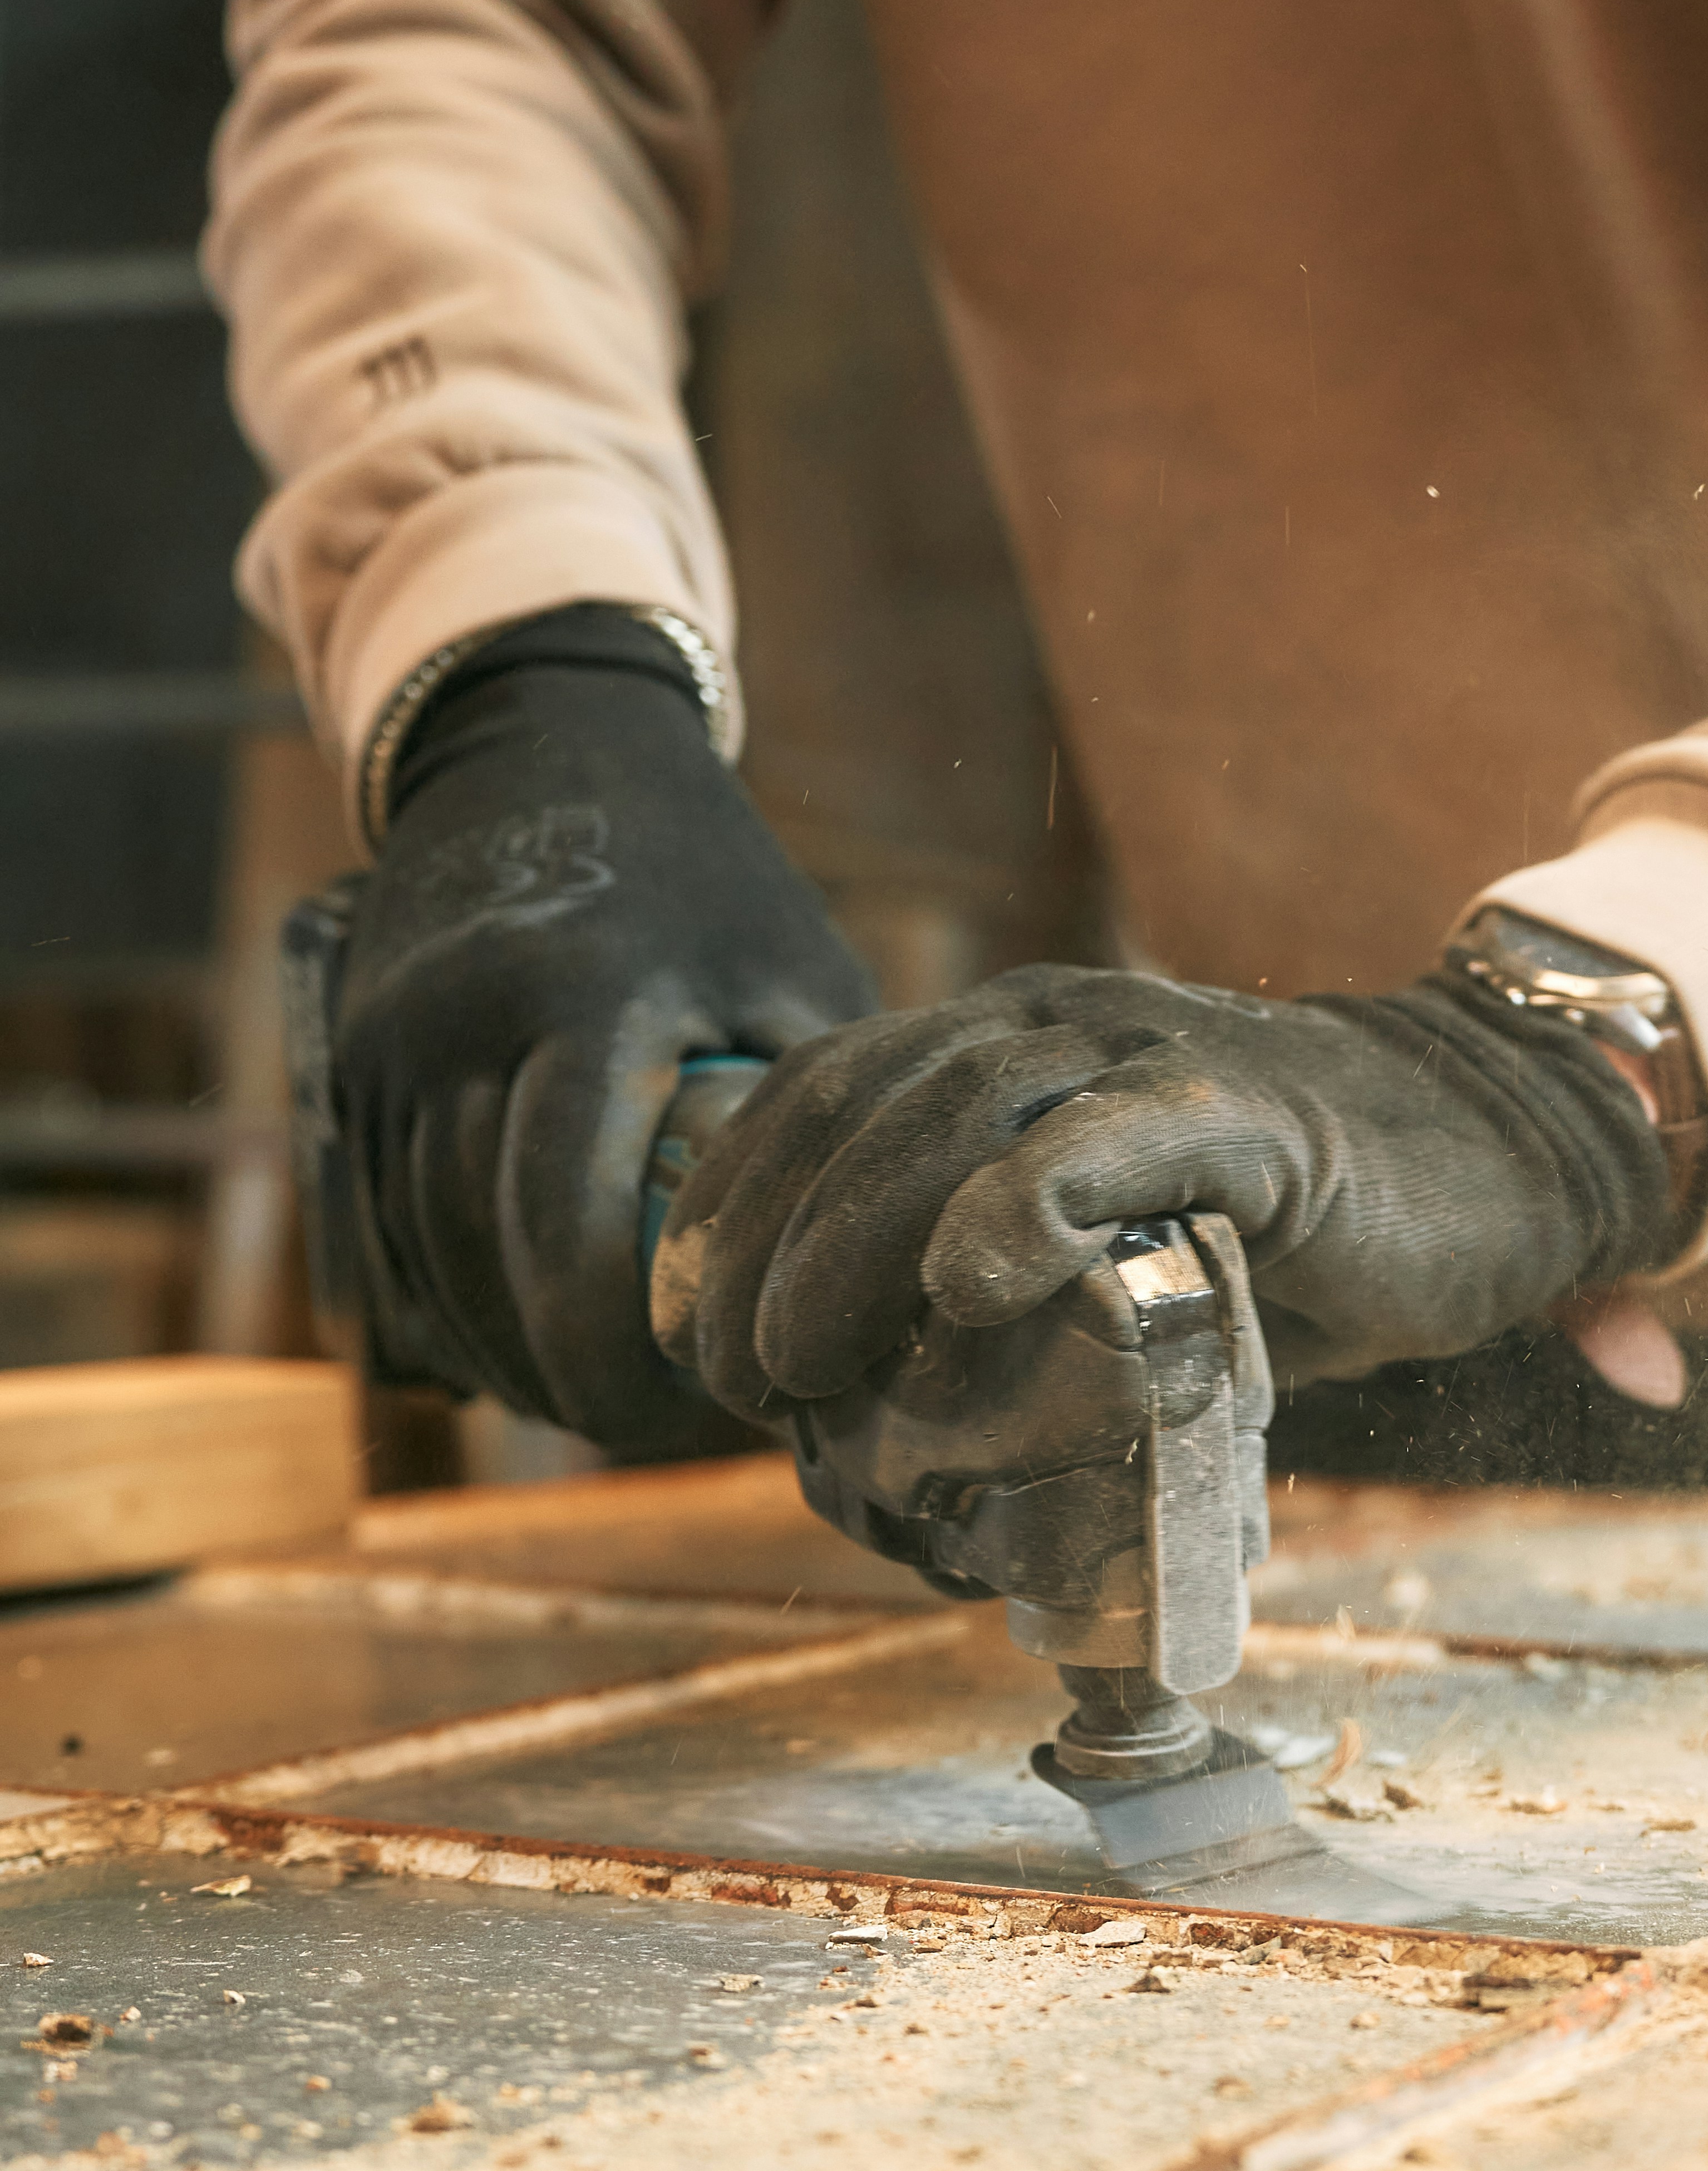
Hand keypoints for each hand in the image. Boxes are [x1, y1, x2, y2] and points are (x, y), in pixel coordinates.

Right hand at [335, 607, 871, 1449]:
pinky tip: (507, 1348)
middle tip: (640, 1431)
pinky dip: (441, 1296)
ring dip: (494, 1346)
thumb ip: (830, 1109)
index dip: (613, 1348)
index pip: (568, 1220)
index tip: (677, 1411)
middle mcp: (461, 1020)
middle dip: (558, 1368)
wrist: (536, 739)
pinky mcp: (349, 1058)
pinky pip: (383, 1217)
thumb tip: (895, 1269)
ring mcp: (387, 1040)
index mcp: (584, 995)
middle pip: (486, 1254)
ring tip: (583, 1406)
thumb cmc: (704, 875)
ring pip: (424, 1248)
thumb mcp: (792, 965)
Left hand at [652, 961, 1676, 1415]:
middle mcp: (1060, 1021)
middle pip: (861, 1108)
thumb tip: (860, 1402)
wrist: (1501, 1152)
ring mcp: (1151, 1055)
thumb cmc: (1294, 1225)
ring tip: (804, 1366)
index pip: (821, 1091)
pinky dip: (1024, 1209)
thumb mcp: (1117, 1241)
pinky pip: (1110, 1144)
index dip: (731, 1203)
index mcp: (1011, 1037)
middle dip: (766, 1248)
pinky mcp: (1248, 1114)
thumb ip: (1004, 1282)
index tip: (684, 1327)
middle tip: (734, 1379)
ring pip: (955, 1117)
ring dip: (853, 1247)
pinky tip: (965, 1290)